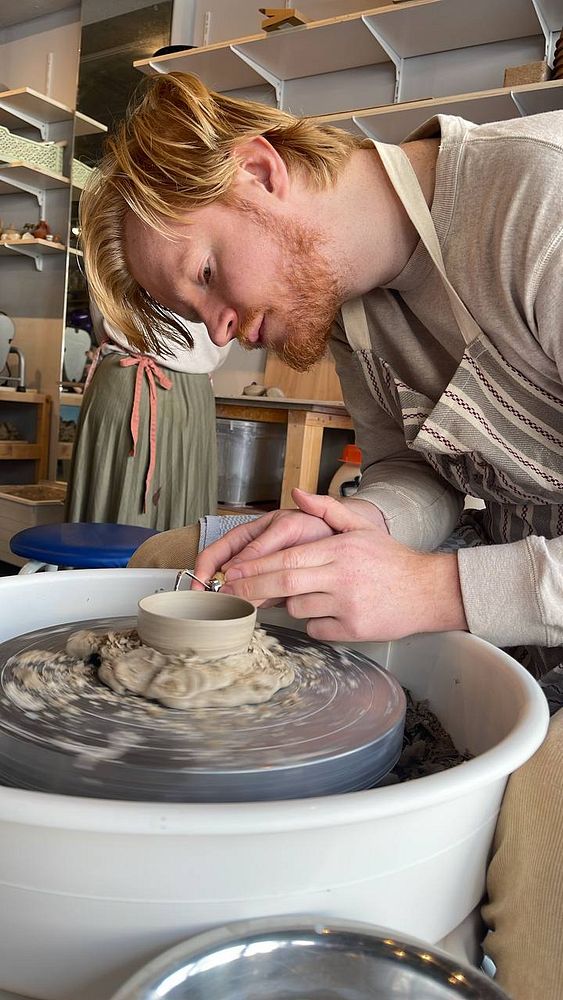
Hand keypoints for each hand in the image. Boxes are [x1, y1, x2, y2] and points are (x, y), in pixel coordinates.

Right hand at [193, 493, 335, 590]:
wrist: (347, 539)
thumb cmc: (319, 526)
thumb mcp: (289, 528)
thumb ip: (262, 545)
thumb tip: (233, 568)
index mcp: (251, 535)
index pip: (217, 552)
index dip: (204, 568)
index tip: (199, 582)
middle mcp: (255, 555)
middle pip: (225, 575)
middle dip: (216, 589)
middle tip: (211, 602)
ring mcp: (267, 572)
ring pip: (243, 589)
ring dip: (238, 597)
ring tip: (234, 604)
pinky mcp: (281, 587)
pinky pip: (263, 598)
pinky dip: (259, 604)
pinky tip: (260, 606)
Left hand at [220, 491, 467, 641]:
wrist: (427, 591)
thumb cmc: (390, 559)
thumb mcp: (361, 527)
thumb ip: (326, 510)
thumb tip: (296, 494)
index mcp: (340, 549)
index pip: (287, 558)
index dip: (256, 566)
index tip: (233, 571)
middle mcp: (342, 577)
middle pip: (284, 584)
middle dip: (252, 588)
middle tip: (230, 591)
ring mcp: (348, 606)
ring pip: (298, 607)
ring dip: (291, 603)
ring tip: (305, 594)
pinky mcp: (354, 630)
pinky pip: (317, 628)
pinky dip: (313, 621)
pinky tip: (328, 611)